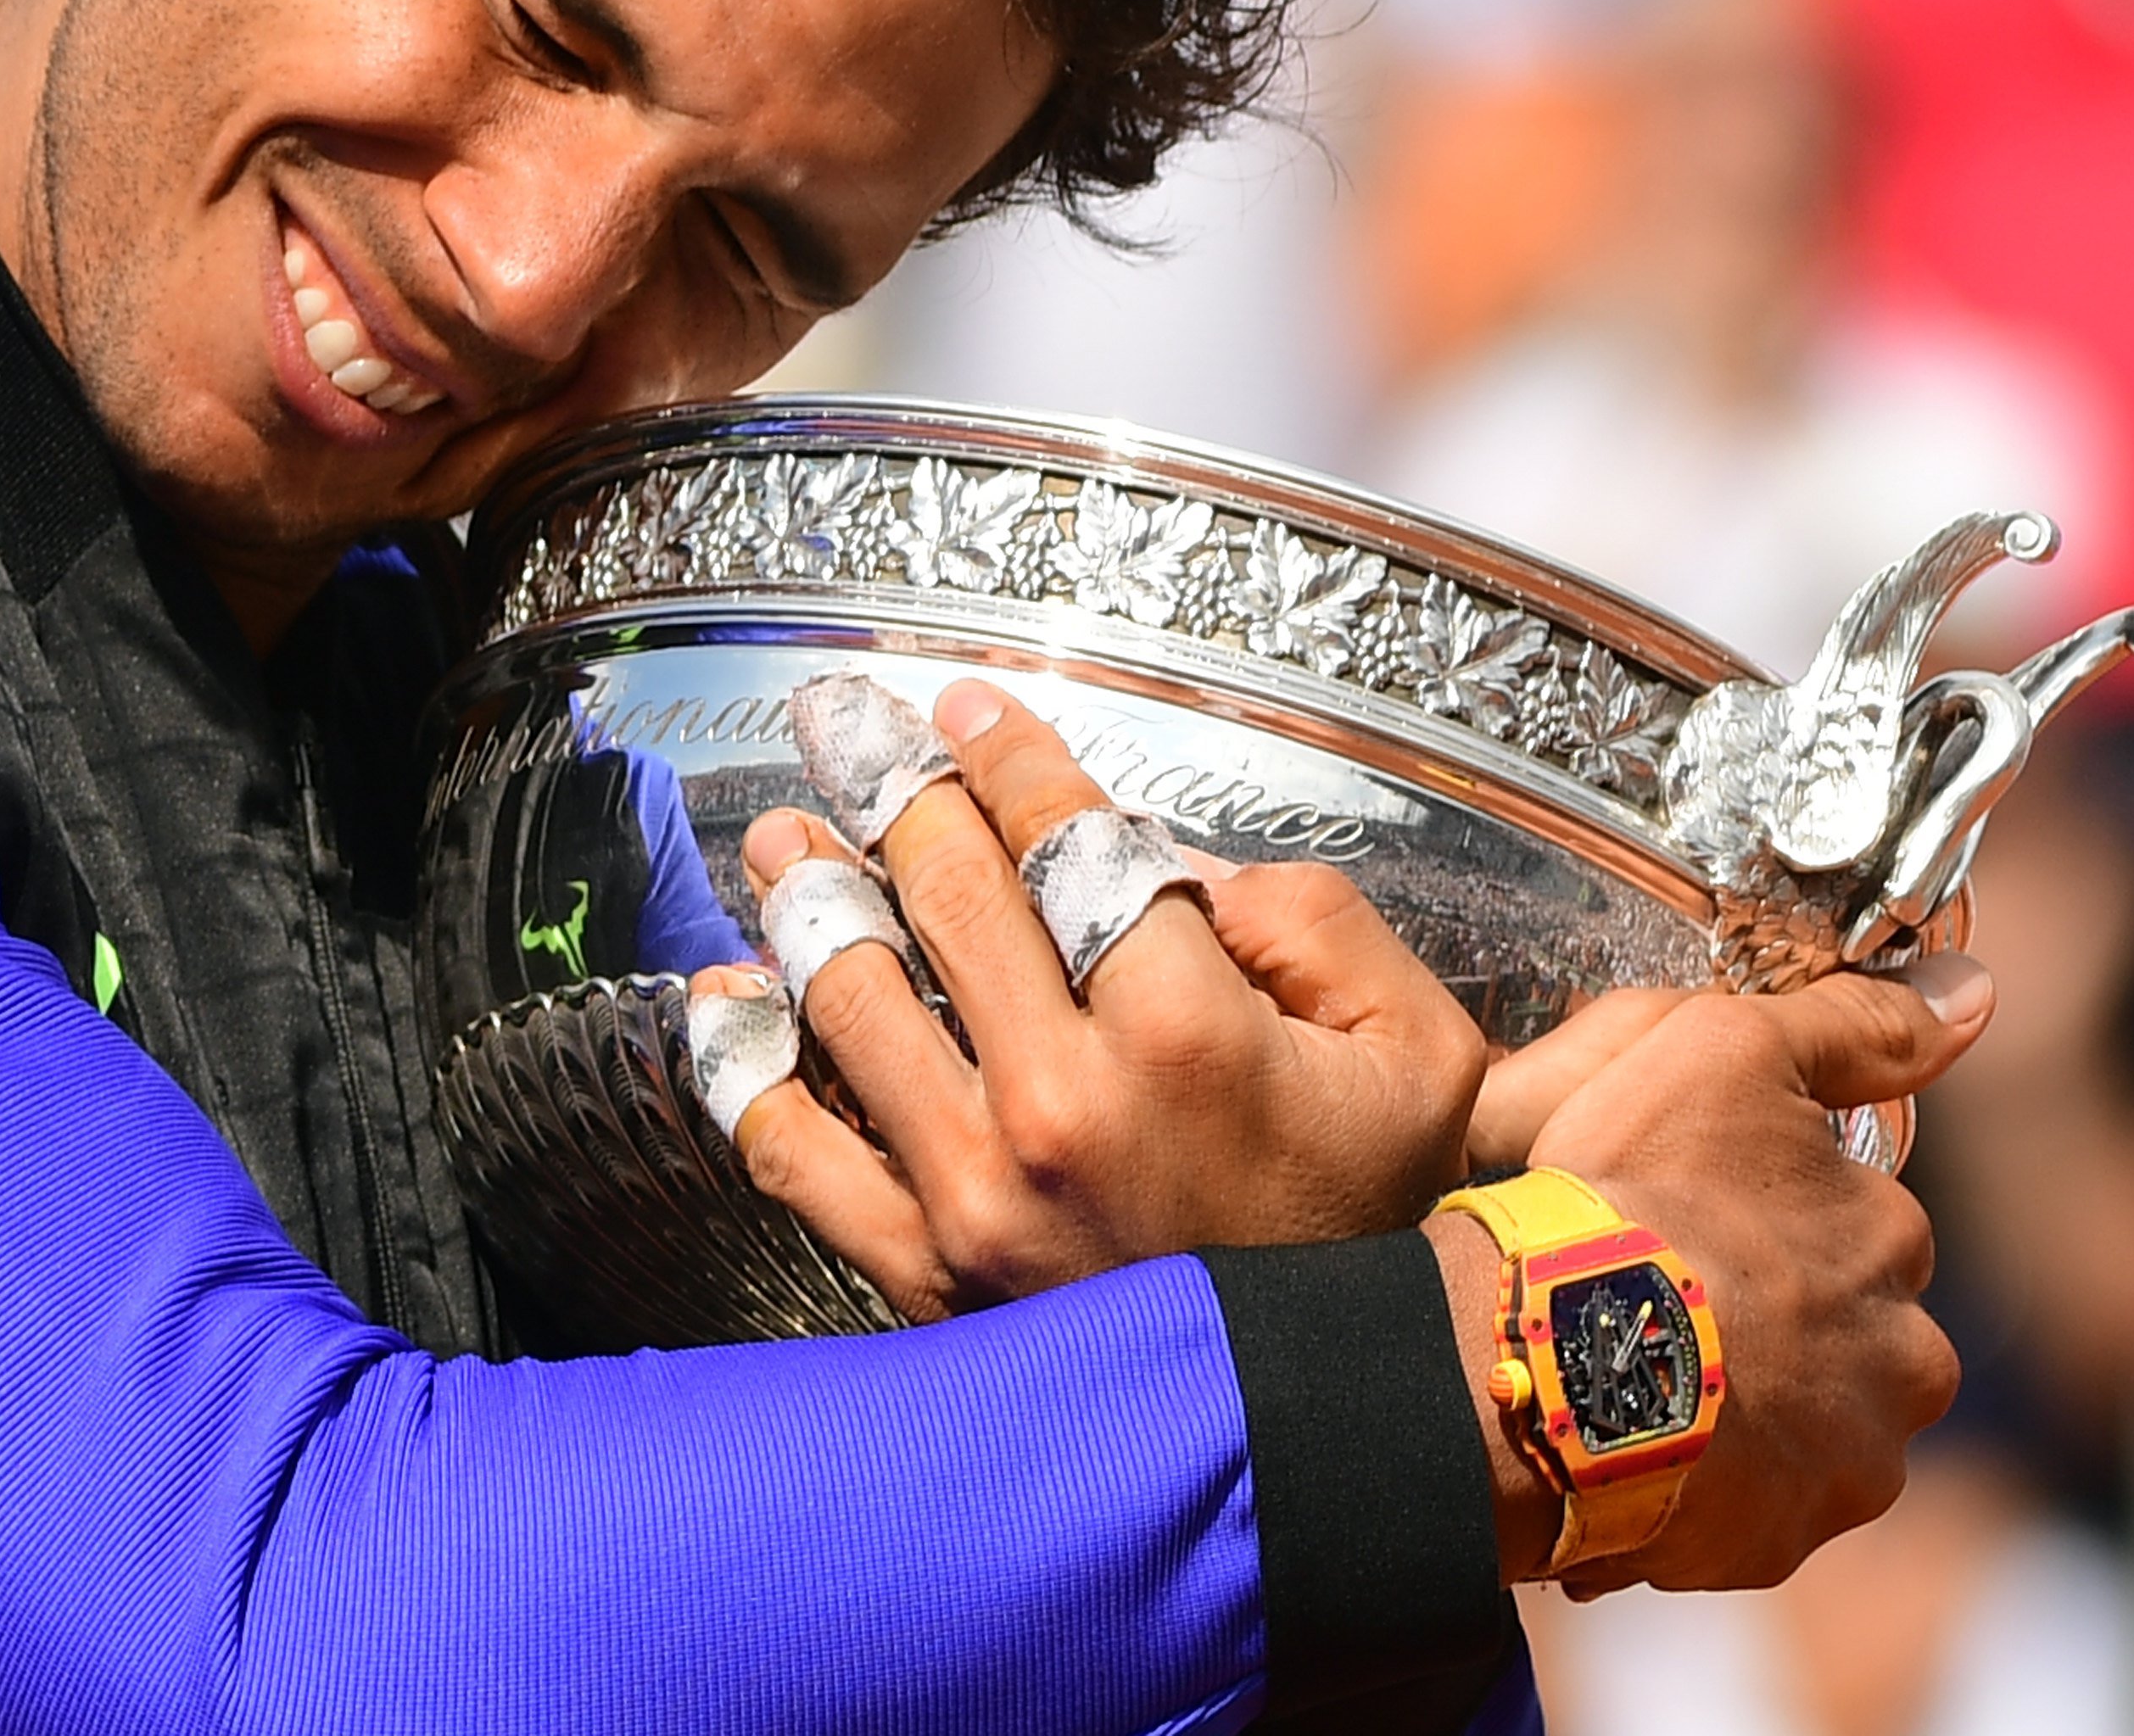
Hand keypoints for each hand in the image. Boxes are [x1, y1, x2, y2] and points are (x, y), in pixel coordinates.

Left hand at [709, 680, 1485, 1319]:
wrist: (1334, 1425)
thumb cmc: (1374, 1228)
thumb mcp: (1410, 1048)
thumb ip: (1306, 919)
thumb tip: (1171, 866)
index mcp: (1181, 1030)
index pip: (1065, 840)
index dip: (1008, 757)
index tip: (966, 709)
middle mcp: (1061, 1103)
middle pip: (943, 896)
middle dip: (889, 789)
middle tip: (845, 726)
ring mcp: (979, 1196)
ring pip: (851, 1000)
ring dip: (806, 900)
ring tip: (783, 842)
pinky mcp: (926, 1276)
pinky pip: (795, 1153)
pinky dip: (743, 1065)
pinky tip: (723, 1000)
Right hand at [1439, 957, 1989, 1591]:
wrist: (1550, 1355)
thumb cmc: (1635, 1191)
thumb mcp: (1730, 1051)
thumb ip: (1855, 1023)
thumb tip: (1976, 990)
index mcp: (1895, 1242)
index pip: (1861, 1226)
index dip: (1774, 1216)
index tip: (1699, 1214)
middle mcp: (1905, 1362)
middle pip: (1851, 1337)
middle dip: (1782, 1324)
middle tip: (1671, 1296)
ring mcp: (1848, 1465)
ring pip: (1809, 1426)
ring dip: (1749, 1406)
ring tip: (1644, 1371)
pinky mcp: (1779, 1545)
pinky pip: (1748, 1507)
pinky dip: (1705, 1481)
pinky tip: (1634, 1436)